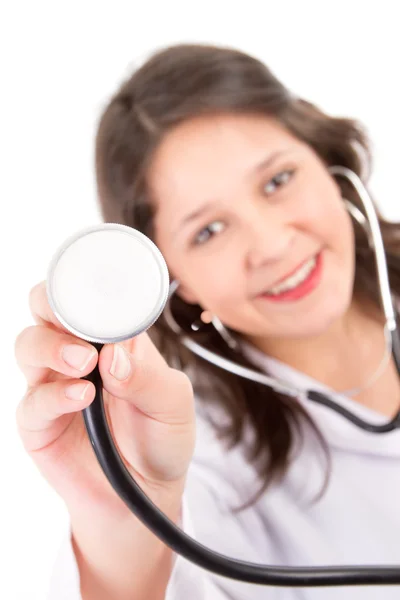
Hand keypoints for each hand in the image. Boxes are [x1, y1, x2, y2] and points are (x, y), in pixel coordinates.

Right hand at [15, 281, 195, 519]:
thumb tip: (114, 355)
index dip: (90, 287)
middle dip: (55, 304)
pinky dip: (54, 396)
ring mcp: (55, 385)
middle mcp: (80, 354)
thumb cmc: (162, 439)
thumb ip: (149, 377)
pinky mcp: (39, 423)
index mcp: (114, 340)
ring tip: (84, 364)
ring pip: (29, 344)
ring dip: (52, 347)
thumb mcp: (174, 404)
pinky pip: (32, 400)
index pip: (91, 299)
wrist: (147, 495)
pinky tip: (81, 397)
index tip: (98, 289)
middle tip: (80, 322)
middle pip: (46, 308)